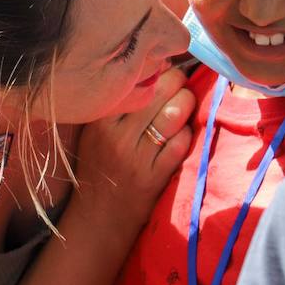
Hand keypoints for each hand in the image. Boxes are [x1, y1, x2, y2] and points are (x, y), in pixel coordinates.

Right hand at [75, 68, 194, 217]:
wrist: (98, 218)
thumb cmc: (100, 167)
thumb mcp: (96, 132)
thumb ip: (118, 104)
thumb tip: (153, 66)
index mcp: (99, 120)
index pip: (134, 79)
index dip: (155, 67)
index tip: (162, 67)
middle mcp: (116, 136)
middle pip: (159, 90)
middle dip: (177, 81)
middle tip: (180, 83)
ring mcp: (136, 157)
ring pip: (173, 113)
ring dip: (187, 102)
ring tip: (185, 101)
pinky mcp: (154, 177)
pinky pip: (180, 142)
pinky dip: (188, 133)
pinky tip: (183, 132)